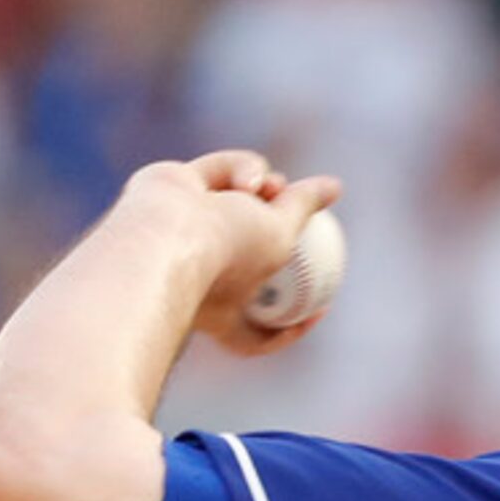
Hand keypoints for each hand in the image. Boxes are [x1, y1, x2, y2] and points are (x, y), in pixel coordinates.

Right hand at [119, 150, 343, 356]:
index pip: (255, 330)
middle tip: (288, 202)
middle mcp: (197, 271)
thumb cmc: (225, 253)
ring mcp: (180, 229)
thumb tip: (334, 187)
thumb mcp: (280, 237)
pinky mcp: (168, 188)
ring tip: (271, 187)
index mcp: (220, 311)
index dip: (289, 325)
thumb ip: (304, 209)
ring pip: (234, 198)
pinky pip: (216, 170)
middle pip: (250, 242)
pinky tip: (249, 179)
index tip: (321, 305)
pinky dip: (238, 170)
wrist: (164, 233)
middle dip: (277, 219)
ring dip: (263, 186)